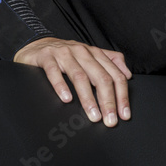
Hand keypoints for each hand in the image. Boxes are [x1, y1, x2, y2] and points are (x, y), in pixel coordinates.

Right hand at [14, 38, 131, 126]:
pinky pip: (54, 72)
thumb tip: (128, 75)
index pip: (115, 75)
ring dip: (88, 98)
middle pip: (101, 77)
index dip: (122, 96)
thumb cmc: (67, 55)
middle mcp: (82, 52)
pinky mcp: (46, 57)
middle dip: (108, 101)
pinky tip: (67, 99)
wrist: (37, 45)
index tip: (124, 114)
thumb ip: (111, 62)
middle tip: (110, 120)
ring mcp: (64, 54)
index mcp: (95, 54)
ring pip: (80, 76)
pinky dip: (61, 86)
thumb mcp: (91, 56)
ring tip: (93, 115)